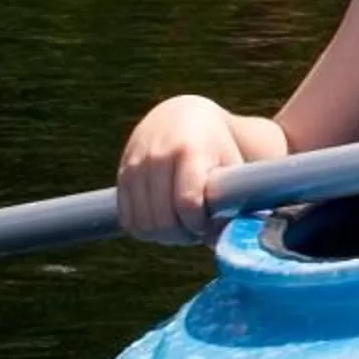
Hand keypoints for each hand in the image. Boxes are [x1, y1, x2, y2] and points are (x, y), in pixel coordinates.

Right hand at [117, 95, 241, 243]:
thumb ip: (236, 198)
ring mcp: (136, 164)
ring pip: (142, 223)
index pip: (188, 203)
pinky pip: (127, 218)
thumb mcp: (232, 162)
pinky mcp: (122, 174)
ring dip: (163, 236)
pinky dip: (145, 230)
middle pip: (162, 219)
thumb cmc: (217, 146)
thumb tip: (228, 242)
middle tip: (197, 233)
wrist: (181, 115)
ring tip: (182, 228)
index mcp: (191, 149)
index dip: (199, 225)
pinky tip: (164, 223)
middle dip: (182, 236)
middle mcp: (158, 155)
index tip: (210, 226)